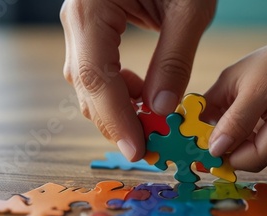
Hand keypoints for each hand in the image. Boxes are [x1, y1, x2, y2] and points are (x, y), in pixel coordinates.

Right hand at [60, 0, 215, 159]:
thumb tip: (163, 109)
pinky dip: (120, 92)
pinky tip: (145, 97)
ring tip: (153, 125)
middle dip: (116, 121)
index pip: (95, 77)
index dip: (115, 119)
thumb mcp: (189, 9)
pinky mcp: (93, 29)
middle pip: (86, 86)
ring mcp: (81, 24)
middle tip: (150, 148)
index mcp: (91, 8)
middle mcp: (77, 18)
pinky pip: (97, 70)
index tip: (138, 150)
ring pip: (89, 83)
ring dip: (119, 110)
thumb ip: (175, 59)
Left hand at [203, 39, 266, 171]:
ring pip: (251, 152)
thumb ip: (230, 118)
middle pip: (248, 160)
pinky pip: (257, 143)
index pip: (246, 161)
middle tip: (202, 129)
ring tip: (217, 119)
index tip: (197, 140)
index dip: (220, 155)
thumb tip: (213, 149)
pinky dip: (241, 135)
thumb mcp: (245, 83)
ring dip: (231, 142)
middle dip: (224, 148)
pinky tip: (233, 116)